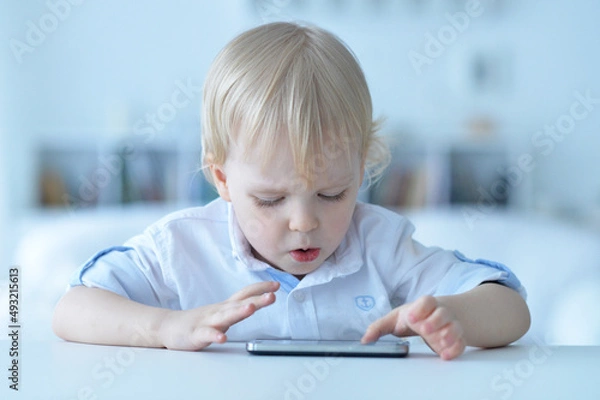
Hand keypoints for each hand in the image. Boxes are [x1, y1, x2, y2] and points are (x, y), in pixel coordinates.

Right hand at [159, 281, 278, 350]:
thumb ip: (238, 307)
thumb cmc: (198, 321)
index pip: (245, 293)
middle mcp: (218, 312)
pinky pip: (206, 335)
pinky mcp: (195, 335)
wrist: (168, 327)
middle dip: (257, 299)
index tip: (277, 285)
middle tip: (272, 296)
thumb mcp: (222, 312)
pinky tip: (223, 337)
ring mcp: (207, 322)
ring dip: (238, 312)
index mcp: (226, 307)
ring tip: (250, 308)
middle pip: (239, 303)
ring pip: (224, 316)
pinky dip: (214, 335)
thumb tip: (258, 301)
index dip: (260, 288)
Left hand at [361, 295, 465, 359]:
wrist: (437, 316)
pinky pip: (461, 343)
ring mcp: (451, 325)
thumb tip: (365, 340)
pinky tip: (445, 356)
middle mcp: (440, 313)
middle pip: (442, 313)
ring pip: (455, 327)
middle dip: (434, 322)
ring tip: (438, 343)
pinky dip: (455, 349)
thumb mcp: (395, 318)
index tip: (411, 318)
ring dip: (448, 334)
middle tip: (424, 330)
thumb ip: (379, 327)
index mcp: (424, 305)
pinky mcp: (457, 339)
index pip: (427, 301)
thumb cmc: (413, 317)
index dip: (420, 308)